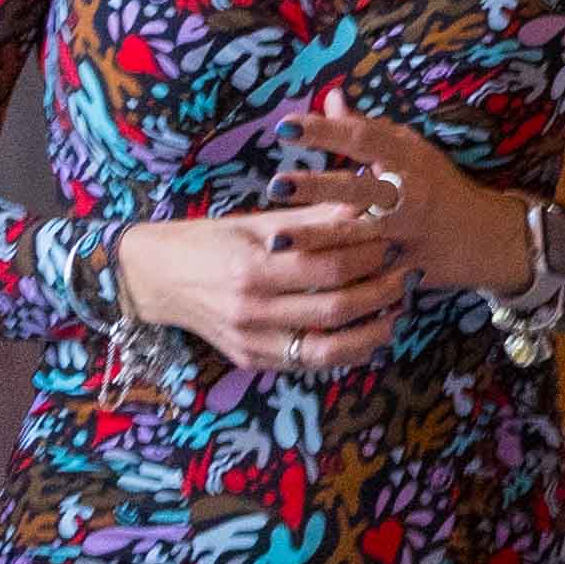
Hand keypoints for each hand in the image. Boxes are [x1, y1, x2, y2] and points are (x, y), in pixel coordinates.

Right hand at [110, 188, 414, 375]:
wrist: (155, 276)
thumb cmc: (211, 239)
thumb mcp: (258, 220)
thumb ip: (313, 218)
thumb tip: (369, 199)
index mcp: (253, 266)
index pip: (331, 267)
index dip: (371, 256)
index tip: (395, 241)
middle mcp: (251, 308)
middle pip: (336, 308)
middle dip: (383, 291)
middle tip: (410, 273)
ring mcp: (249, 340)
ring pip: (328, 347)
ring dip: (374, 329)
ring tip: (399, 309)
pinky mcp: (250, 359)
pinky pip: (308, 364)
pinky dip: (346, 353)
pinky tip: (371, 334)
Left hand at [284, 100, 535, 297]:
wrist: (492, 237)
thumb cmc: (441, 188)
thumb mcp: (411, 152)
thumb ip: (367, 129)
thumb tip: (330, 97)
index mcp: (409, 159)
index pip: (363, 139)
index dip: (325, 132)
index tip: (285, 127)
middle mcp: (412, 194)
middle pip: (361, 189)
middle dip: (319, 188)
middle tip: (276, 185)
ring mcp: (411, 234)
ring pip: (360, 237)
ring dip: (317, 239)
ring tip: (275, 240)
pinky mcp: (410, 268)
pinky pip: (370, 275)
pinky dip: (339, 280)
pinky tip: (304, 284)